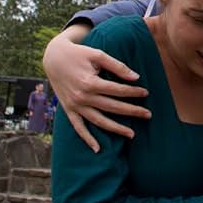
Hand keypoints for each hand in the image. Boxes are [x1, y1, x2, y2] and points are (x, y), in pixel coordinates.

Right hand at [43, 27, 149, 152]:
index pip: (118, 90)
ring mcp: (75, 105)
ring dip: (116, 128)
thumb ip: (117, 66)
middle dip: (132, 111)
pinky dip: (87, 139)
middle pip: (112, 107)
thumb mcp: (98, 55)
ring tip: (132, 134)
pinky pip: (78, 127)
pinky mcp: (68, 110)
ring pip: (99, 121)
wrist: (53, 57)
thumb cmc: (79, 53)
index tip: (146, 93)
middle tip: (148, 115)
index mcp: (90, 82)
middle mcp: (83, 97)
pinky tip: (97, 149)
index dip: (133, 92)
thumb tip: (136, 77)